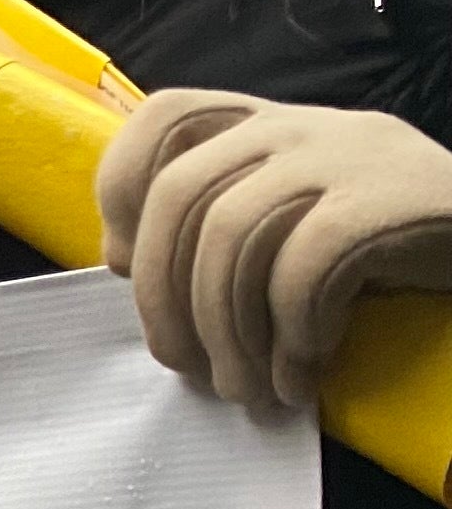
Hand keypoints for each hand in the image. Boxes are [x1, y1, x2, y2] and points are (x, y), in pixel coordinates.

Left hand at [97, 90, 451, 410]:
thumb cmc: (387, 241)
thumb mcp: (299, 214)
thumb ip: (224, 219)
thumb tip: (127, 265)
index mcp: (266, 125)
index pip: (166, 117)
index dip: (121, 184)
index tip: (121, 262)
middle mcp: (297, 127)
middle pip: (183, 196)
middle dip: (164, 295)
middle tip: (183, 366)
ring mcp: (343, 157)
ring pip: (234, 237)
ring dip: (228, 332)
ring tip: (246, 390)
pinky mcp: (384, 204)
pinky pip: (303, 269)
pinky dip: (291, 333)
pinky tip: (303, 373)